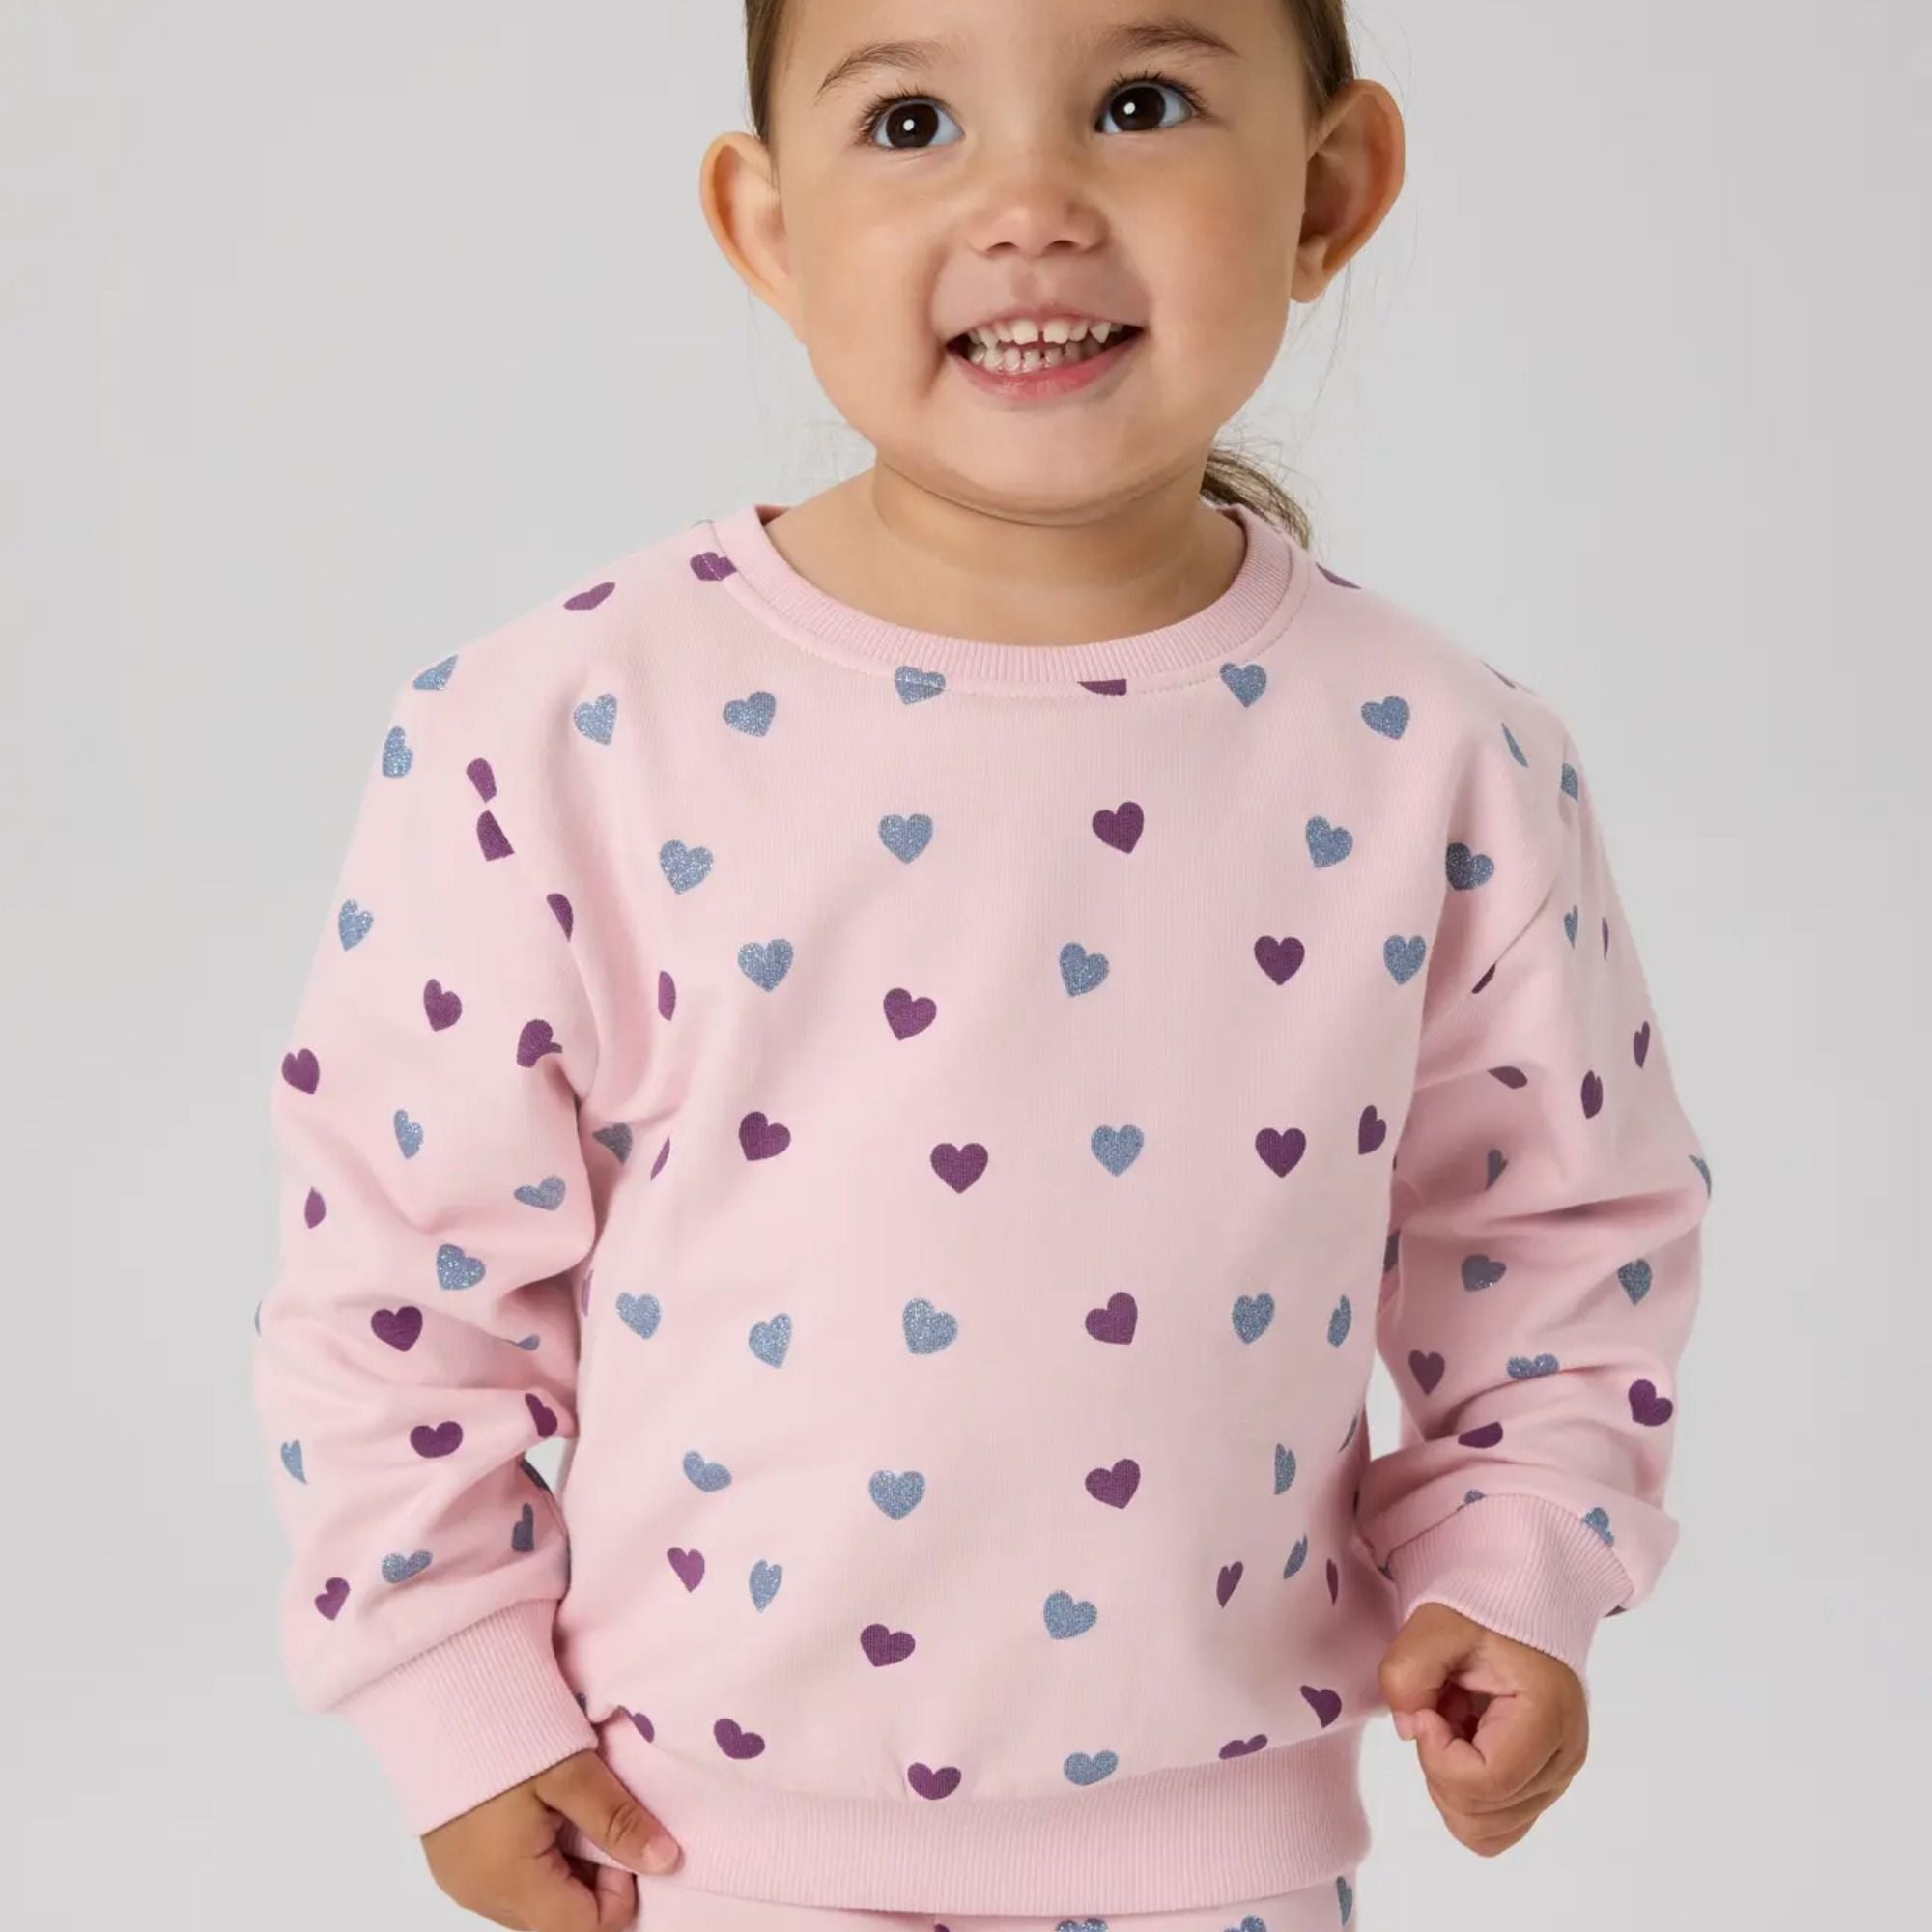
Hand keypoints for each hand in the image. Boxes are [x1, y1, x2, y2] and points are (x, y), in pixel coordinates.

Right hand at [422, 1748, 681, 1929]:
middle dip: (593, 1881)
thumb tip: (666, 1861)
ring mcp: (461, 1881)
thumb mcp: (570, 1769)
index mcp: (511, 1883)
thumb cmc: (504, 1731)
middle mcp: (480, 1896)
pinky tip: (540, 1809)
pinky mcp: (451, 1860)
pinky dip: (534, 1859)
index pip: (583, 1929)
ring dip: (564, 1870)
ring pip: (532, 1902)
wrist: (434, 1694)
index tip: (625, 1838)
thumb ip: (617, 1820)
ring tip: (570, 1808)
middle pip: (556, 1919)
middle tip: (601, 1817)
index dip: (619, 1894)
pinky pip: (505, 1882)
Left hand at [1376, 1602, 1587, 1856]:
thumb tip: (1409, 1731)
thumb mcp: (1435, 1624)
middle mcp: (1563, 1759)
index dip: (1439, 1757)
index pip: (1488, 1781)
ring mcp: (1555, 1779)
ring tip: (1453, 1724)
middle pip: (1483, 1814)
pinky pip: (1493, 1829)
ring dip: (1449, 1782)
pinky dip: (1462, 1796)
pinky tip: (1460, 1745)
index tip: (1428, 1711)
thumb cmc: (1483, 1608)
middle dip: (1439, 1768)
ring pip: (1484, 1831)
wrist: (1517, 1605)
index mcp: (1549, 1715)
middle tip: (1439, 1711)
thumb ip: (1407, 1673)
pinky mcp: (1540, 1787)